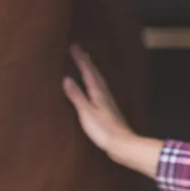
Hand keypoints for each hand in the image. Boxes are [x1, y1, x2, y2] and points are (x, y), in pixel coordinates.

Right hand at [63, 43, 162, 177]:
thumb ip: (77, 96)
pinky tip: (95, 87)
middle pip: (94, 72)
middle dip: (86, 60)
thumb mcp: (86, 113)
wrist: (122, 144)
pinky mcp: (108, 109)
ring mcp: (107, 100)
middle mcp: (104, 93)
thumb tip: (66, 79)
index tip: (73, 46)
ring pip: (98, 79)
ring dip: (91, 69)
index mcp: (97, 92)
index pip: (87, 71)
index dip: (80, 59)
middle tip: (79, 49)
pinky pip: (100, 88)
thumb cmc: (104, 130)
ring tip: (87, 62)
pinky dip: (95, 81)